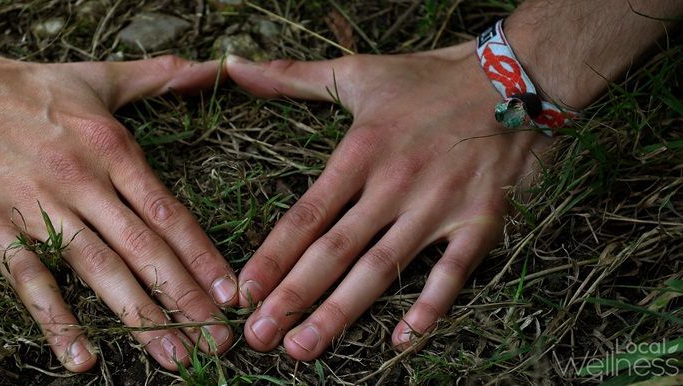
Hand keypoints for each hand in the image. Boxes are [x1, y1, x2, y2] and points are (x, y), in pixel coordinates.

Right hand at [0, 47, 236, 370]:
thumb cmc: (18, 88)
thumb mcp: (93, 76)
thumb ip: (154, 78)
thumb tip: (207, 67)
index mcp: (111, 148)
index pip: (168, 212)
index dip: (202, 256)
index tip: (230, 292)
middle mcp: (82, 180)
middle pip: (145, 249)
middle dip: (185, 298)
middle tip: (217, 340)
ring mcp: (36, 207)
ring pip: (99, 269)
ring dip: (140, 318)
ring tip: (173, 357)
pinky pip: (32, 281)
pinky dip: (58, 321)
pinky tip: (83, 358)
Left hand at [226, 41, 551, 359]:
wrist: (512, 76)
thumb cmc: (428, 78)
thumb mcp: (355, 71)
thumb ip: (291, 77)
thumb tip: (234, 66)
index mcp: (359, 152)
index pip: (306, 215)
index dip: (272, 256)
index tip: (243, 291)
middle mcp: (393, 184)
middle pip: (334, 251)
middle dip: (293, 297)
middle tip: (259, 336)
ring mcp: (437, 206)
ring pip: (380, 268)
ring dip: (340, 312)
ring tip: (304, 348)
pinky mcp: (479, 220)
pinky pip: (452, 271)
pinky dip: (430, 306)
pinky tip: (401, 338)